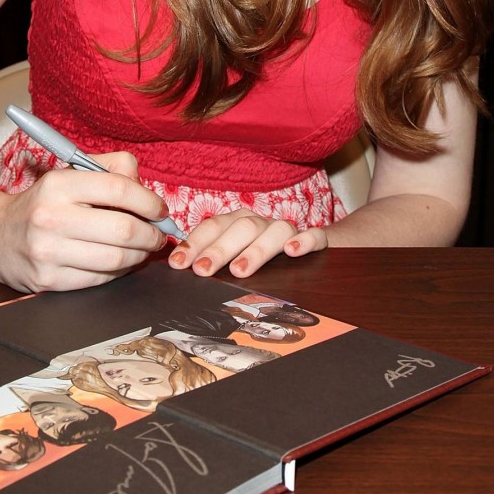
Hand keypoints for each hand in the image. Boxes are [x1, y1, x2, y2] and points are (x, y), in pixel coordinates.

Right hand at [0, 153, 171, 292]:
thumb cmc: (44, 203)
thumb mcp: (70, 174)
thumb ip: (111, 169)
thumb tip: (147, 190)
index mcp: (58, 185)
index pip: (118, 188)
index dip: (149, 202)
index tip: (159, 210)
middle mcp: (50, 217)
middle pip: (123, 229)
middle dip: (151, 234)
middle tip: (158, 235)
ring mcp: (48, 253)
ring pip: (116, 259)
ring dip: (139, 256)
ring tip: (142, 248)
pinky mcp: (48, 282)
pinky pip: (101, 279)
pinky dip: (119, 272)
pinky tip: (120, 262)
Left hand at [167, 208, 326, 278]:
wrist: (305, 247)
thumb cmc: (258, 256)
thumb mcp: (234, 255)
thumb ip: (212, 259)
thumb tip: (181, 270)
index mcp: (238, 223)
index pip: (213, 226)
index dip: (195, 243)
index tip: (177, 263)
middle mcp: (262, 223)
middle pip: (241, 229)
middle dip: (219, 249)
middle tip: (201, 270)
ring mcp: (288, 230)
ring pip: (275, 231)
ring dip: (256, 250)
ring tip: (240, 271)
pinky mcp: (315, 240)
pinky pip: (315, 235)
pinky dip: (304, 240)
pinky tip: (293, 251)